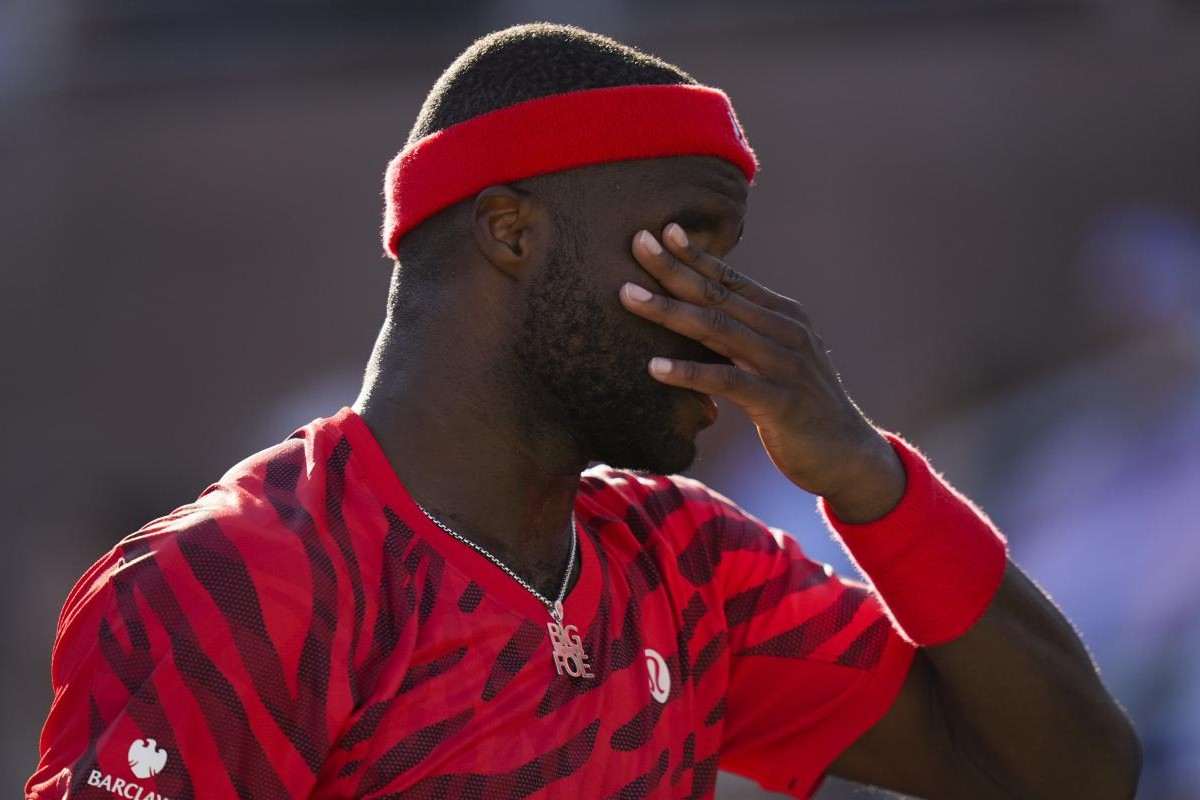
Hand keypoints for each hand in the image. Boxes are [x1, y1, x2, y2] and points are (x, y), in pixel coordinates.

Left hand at [620, 223, 903, 516]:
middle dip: (673, 267)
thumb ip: (744, 338)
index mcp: (783, 317)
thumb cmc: (801, 408)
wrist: (848, 456)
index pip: (730, 279)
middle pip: (717, 294)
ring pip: (717, 329)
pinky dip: (689, 373)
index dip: (695, 255)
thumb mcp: (775, 362)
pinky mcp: (780, 403)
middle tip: (636, 241)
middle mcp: (785, 331)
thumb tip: (698, 320)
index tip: (661, 229)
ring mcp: (784, 365)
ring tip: (627, 295)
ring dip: (669, 311)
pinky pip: (727, 382)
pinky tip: (654, 367)